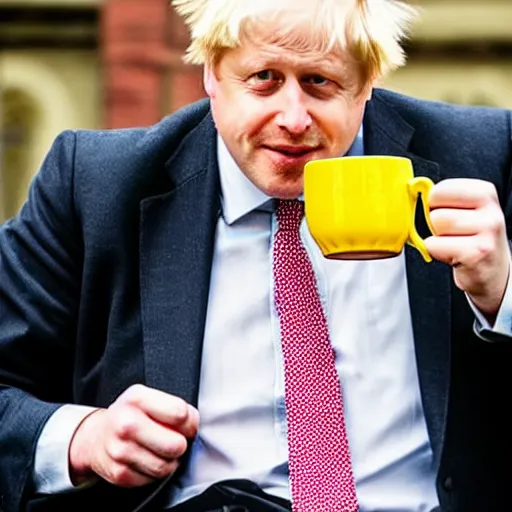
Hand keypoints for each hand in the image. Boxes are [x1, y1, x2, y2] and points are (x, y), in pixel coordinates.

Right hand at [69, 384, 198, 486]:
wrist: (95, 437)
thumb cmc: (129, 415)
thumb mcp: (148, 398)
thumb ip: (174, 406)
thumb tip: (192, 425)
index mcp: (137, 398)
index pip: (180, 413)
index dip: (190, 421)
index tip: (185, 424)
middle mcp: (126, 423)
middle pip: (175, 444)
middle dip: (180, 444)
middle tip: (174, 440)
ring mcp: (120, 450)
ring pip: (165, 466)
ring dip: (169, 461)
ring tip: (160, 450)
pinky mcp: (119, 474)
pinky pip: (152, 480)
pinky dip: (154, 472)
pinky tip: (147, 459)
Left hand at [424, 178, 510, 318]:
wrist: (491, 268)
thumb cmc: (472, 237)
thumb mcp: (465, 209)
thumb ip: (443, 197)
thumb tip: (414, 187)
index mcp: (485, 193)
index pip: (440, 189)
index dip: (435, 203)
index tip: (446, 211)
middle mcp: (490, 211)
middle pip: (435, 211)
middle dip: (435, 223)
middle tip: (451, 232)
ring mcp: (486, 232)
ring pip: (435, 226)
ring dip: (437, 238)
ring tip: (453, 242)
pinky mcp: (475, 253)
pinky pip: (434, 246)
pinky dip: (437, 252)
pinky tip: (453, 254)